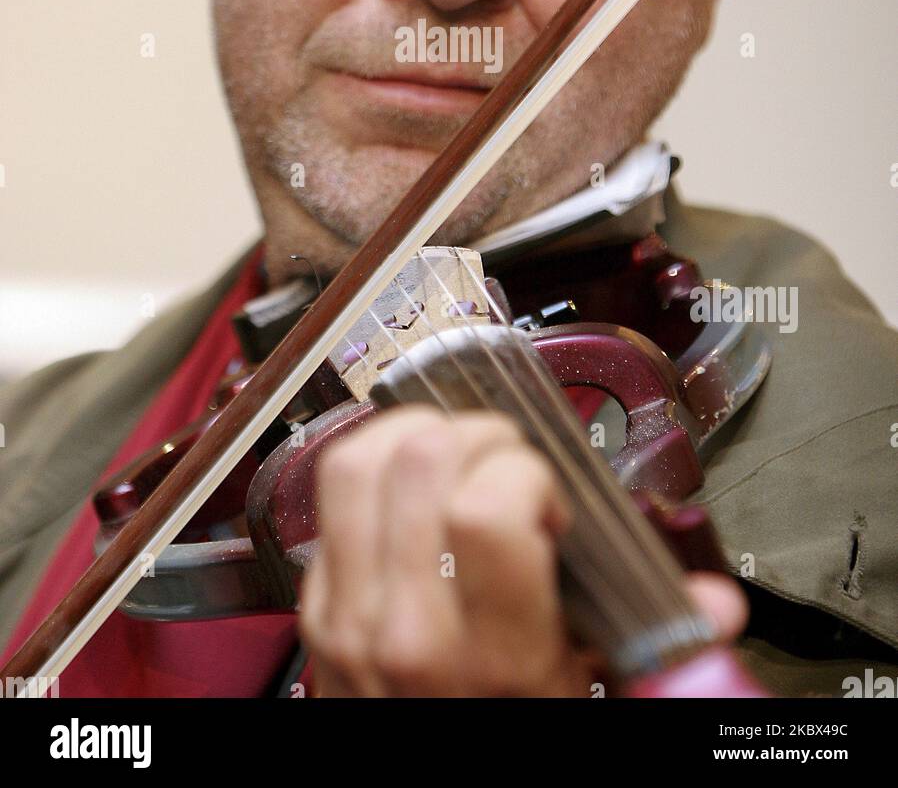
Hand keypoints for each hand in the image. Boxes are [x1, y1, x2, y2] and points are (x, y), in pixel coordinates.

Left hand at [299, 406, 746, 696]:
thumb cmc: (505, 729)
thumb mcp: (588, 698)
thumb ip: (649, 644)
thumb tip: (715, 607)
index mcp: (494, 654)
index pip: (487, 507)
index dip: (525, 472)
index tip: (547, 494)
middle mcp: (409, 629)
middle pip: (420, 462)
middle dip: (477, 434)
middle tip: (504, 460)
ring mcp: (348, 616)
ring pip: (355, 465)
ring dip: (410, 435)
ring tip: (452, 452)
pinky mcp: (313, 610)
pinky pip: (326, 503)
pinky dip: (371, 474)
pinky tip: (408, 489)